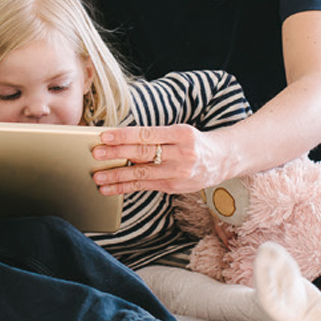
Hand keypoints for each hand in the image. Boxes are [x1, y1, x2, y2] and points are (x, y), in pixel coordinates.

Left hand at [92, 123, 225, 194]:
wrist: (223, 160)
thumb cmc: (194, 142)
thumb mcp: (180, 133)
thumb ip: (155, 137)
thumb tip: (121, 141)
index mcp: (182, 134)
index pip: (148, 134)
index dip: (125, 135)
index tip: (105, 136)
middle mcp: (182, 154)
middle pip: (144, 153)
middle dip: (117, 154)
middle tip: (96, 154)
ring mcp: (179, 172)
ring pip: (142, 174)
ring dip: (118, 176)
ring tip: (99, 177)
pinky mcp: (174, 187)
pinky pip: (145, 186)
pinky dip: (126, 187)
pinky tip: (111, 188)